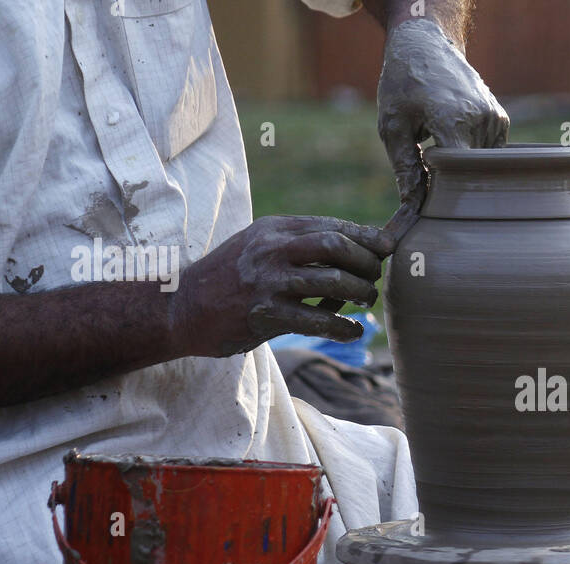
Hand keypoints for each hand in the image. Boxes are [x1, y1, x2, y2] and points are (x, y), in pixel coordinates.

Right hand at [177, 215, 393, 356]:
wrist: (181, 308)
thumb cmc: (231, 280)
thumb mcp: (260, 248)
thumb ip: (300, 246)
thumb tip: (356, 252)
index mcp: (274, 229)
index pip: (331, 226)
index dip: (366, 237)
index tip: (389, 247)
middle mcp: (272, 249)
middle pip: (337, 246)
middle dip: (366, 262)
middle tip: (374, 278)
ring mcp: (268, 281)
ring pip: (333, 281)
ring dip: (360, 293)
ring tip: (366, 301)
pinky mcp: (265, 315)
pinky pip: (318, 320)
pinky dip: (343, 327)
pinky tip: (352, 331)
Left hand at [376, 17, 508, 214]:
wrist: (425, 44)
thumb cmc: (403, 82)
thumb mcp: (392, 125)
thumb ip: (405, 168)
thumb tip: (414, 207)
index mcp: (452, 120)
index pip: (456, 176)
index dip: (439, 188)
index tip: (424, 186)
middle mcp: (481, 119)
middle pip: (468, 173)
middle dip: (448, 177)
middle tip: (425, 163)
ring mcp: (495, 119)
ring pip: (480, 166)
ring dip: (459, 164)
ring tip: (437, 139)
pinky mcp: (501, 120)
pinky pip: (489, 154)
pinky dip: (471, 154)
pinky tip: (453, 134)